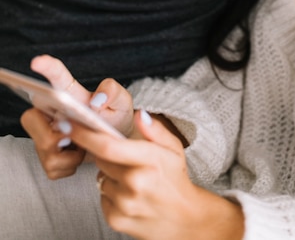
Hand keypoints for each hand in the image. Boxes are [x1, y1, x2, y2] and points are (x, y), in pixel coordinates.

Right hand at [20, 55, 133, 178]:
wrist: (119, 145)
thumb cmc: (116, 117)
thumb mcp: (122, 100)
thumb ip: (113, 91)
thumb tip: (96, 100)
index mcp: (69, 93)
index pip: (56, 76)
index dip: (46, 67)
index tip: (37, 61)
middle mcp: (51, 111)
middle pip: (30, 118)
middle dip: (47, 132)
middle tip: (67, 136)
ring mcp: (47, 133)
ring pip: (42, 147)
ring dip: (70, 153)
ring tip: (84, 145)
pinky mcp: (49, 156)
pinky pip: (52, 167)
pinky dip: (70, 166)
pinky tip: (80, 156)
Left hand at [70, 110, 243, 239]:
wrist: (186, 220)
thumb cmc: (176, 180)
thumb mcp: (174, 148)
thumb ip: (156, 130)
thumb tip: (140, 114)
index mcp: (149, 161)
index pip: (109, 146)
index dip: (85, 135)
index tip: (69, 124)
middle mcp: (135, 183)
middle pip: (101, 160)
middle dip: (107, 154)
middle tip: (125, 158)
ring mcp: (124, 204)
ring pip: (101, 179)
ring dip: (110, 176)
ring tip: (133, 180)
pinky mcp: (116, 220)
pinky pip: (102, 198)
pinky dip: (111, 194)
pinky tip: (129, 195)